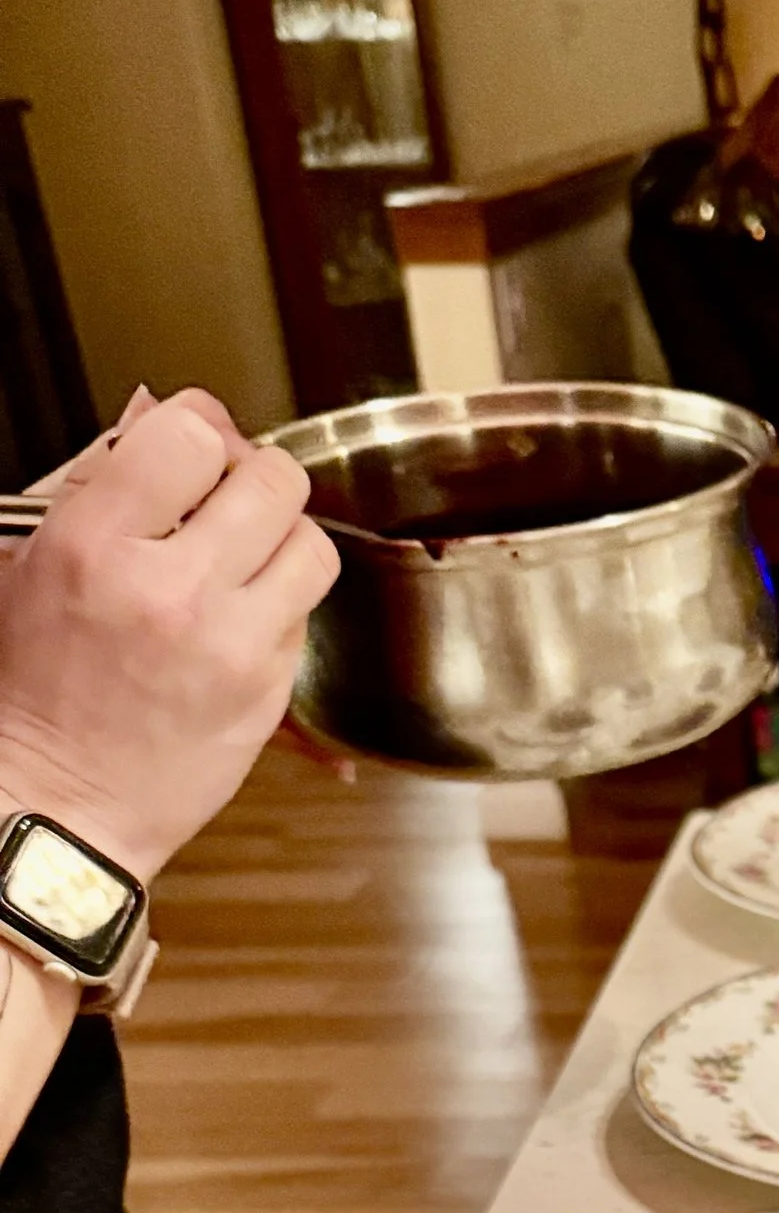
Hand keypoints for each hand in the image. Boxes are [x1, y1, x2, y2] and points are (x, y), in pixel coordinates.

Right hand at [0, 389, 336, 880]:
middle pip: (271, 480)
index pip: (190, 434)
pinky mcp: (269, 691)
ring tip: (245, 556)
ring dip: (285, 538)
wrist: (59, 798)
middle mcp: (170, 588)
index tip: (195, 445)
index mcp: (95, 543)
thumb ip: (100, 480)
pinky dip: (282, 603)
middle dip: (254, 477)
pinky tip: (239, 616)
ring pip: (311, 545)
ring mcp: (229, 643)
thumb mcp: (33, 558)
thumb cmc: (34, 684)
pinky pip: (307, 615)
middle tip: (230, 498)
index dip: (201, 428)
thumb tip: (160, 413)